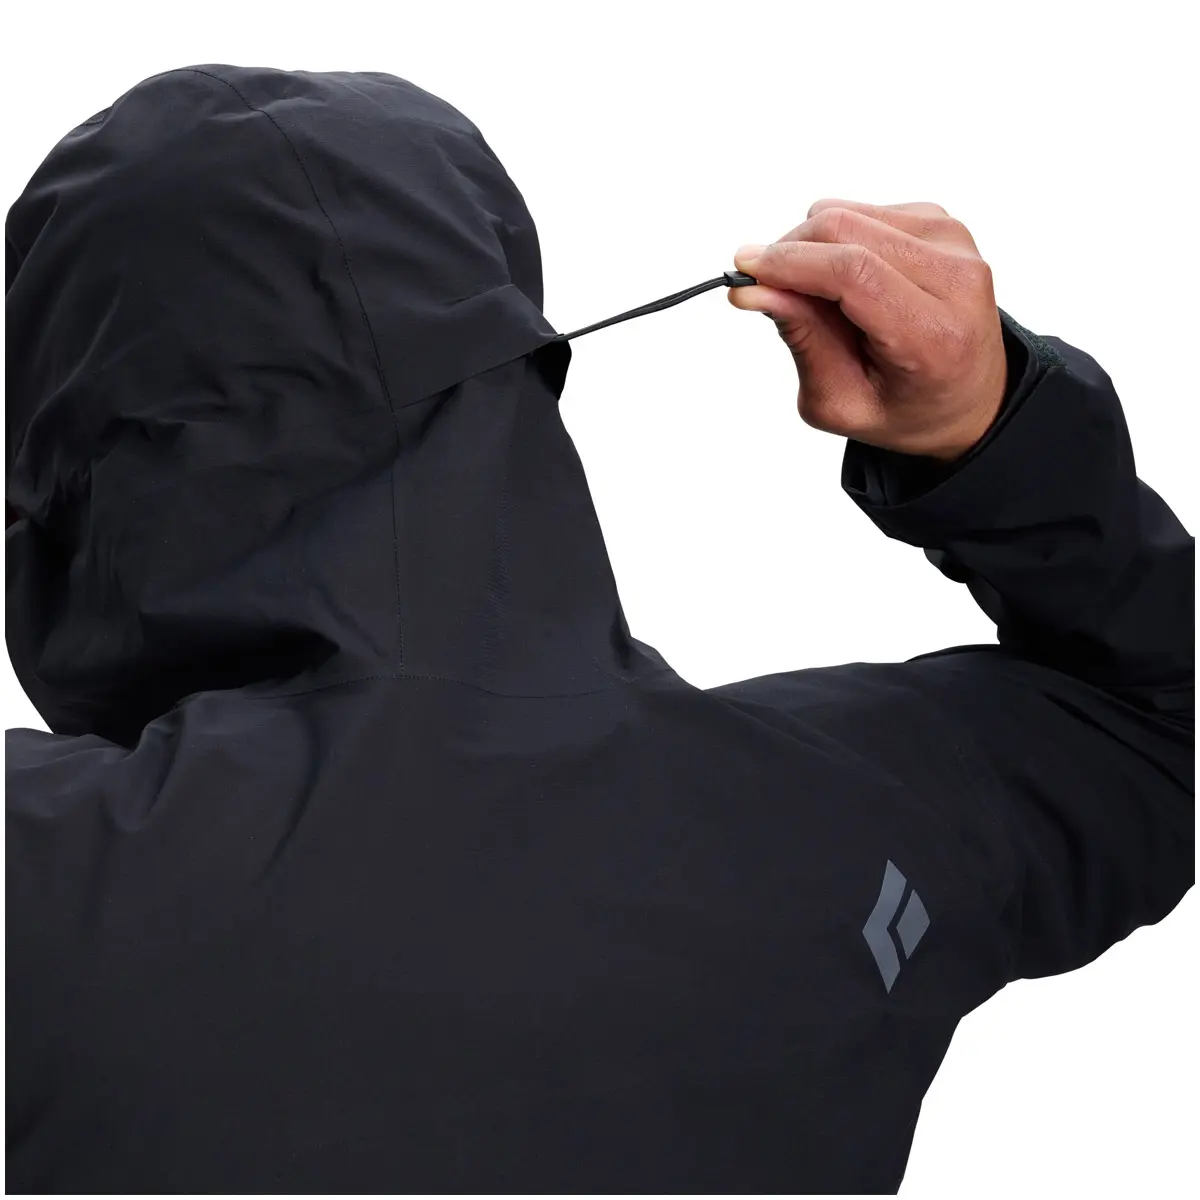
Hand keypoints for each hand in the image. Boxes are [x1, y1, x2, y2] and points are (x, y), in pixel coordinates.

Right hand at [730, 200, 1007, 461]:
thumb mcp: (840, 401)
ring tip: (817, 296)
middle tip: (763, 285)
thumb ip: (801, 340)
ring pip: (850, 213)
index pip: (853, 272)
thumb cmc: (903, 407)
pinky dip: (839, 241)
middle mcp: (957, 280)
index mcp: (934, 338)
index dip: (790, 264)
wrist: (965, 398)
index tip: (745, 270)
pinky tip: (849, 281)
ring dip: (812, 247)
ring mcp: (955, 244)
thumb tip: (753, 289)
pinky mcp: (944, 224)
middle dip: (789, 250)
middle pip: (847, 230)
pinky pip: (865, 211)